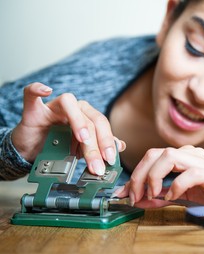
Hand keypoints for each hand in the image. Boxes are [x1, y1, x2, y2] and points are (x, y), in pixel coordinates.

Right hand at [11, 82, 125, 174]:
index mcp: (87, 116)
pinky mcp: (33, 110)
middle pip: (89, 118)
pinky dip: (37, 89)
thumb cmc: (58, 146)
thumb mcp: (81, 149)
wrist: (32, 151)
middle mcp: (74, 108)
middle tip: (97, 163)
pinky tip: (46, 91)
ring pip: (69, 103)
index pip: (102, 125)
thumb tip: (120, 145)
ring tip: (83, 139)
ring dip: (78, 121)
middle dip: (95, 143)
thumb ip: (99, 146)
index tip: (110, 160)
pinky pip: (32, 94)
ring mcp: (53, 107)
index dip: (108, 141)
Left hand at [114, 145, 203, 207]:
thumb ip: (160, 196)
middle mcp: (191, 154)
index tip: (125, 194)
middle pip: (156, 153)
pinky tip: (173, 197)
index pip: (151, 157)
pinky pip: (191, 174)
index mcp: (182, 157)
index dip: (135, 174)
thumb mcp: (181, 196)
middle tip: (135, 196)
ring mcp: (203, 162)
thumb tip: (137, 200)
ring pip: (170, 156)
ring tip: (153, 195)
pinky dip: (177, 185)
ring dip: (154, 177)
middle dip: (139, 175)